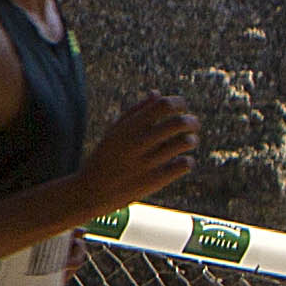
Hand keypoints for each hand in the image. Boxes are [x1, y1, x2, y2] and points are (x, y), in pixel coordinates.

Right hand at [80, 95, 198, 211]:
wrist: (91, 191)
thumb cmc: (105, 157)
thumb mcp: (114, 131)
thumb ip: (135, 111)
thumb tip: (156, 93)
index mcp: (129, 126)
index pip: (163, 105)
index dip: (179, 103)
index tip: (181, 108)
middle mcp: (139, 141)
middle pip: (179, 122)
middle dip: (192, 121)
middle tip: (193, 125)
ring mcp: (148, 161)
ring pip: (184, 142)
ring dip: (192, 140)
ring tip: (190, 142)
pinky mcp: (155, 180)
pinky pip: (183, 165)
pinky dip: (187, 162)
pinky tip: (182, 162)